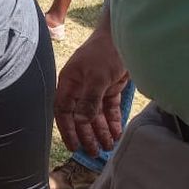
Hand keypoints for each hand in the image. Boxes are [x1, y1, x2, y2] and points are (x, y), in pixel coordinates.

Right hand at [54, 25, 128, 155]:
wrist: (125, 36)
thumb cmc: (104, 52)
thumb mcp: (97, 76)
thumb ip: (89, 100)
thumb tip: (80, 121)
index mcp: (69, 83)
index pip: (63, 111)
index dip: (67, 129)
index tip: (74, 146)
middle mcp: (79, 88)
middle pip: (80, 116)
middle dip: (87, 135)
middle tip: (95, 152)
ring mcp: (95, 88)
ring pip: (95, 115)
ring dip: (101, 131)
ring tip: (108, 147)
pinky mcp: (109, 88)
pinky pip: (109, 109)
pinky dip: (113, 121)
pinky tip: (117, 134)